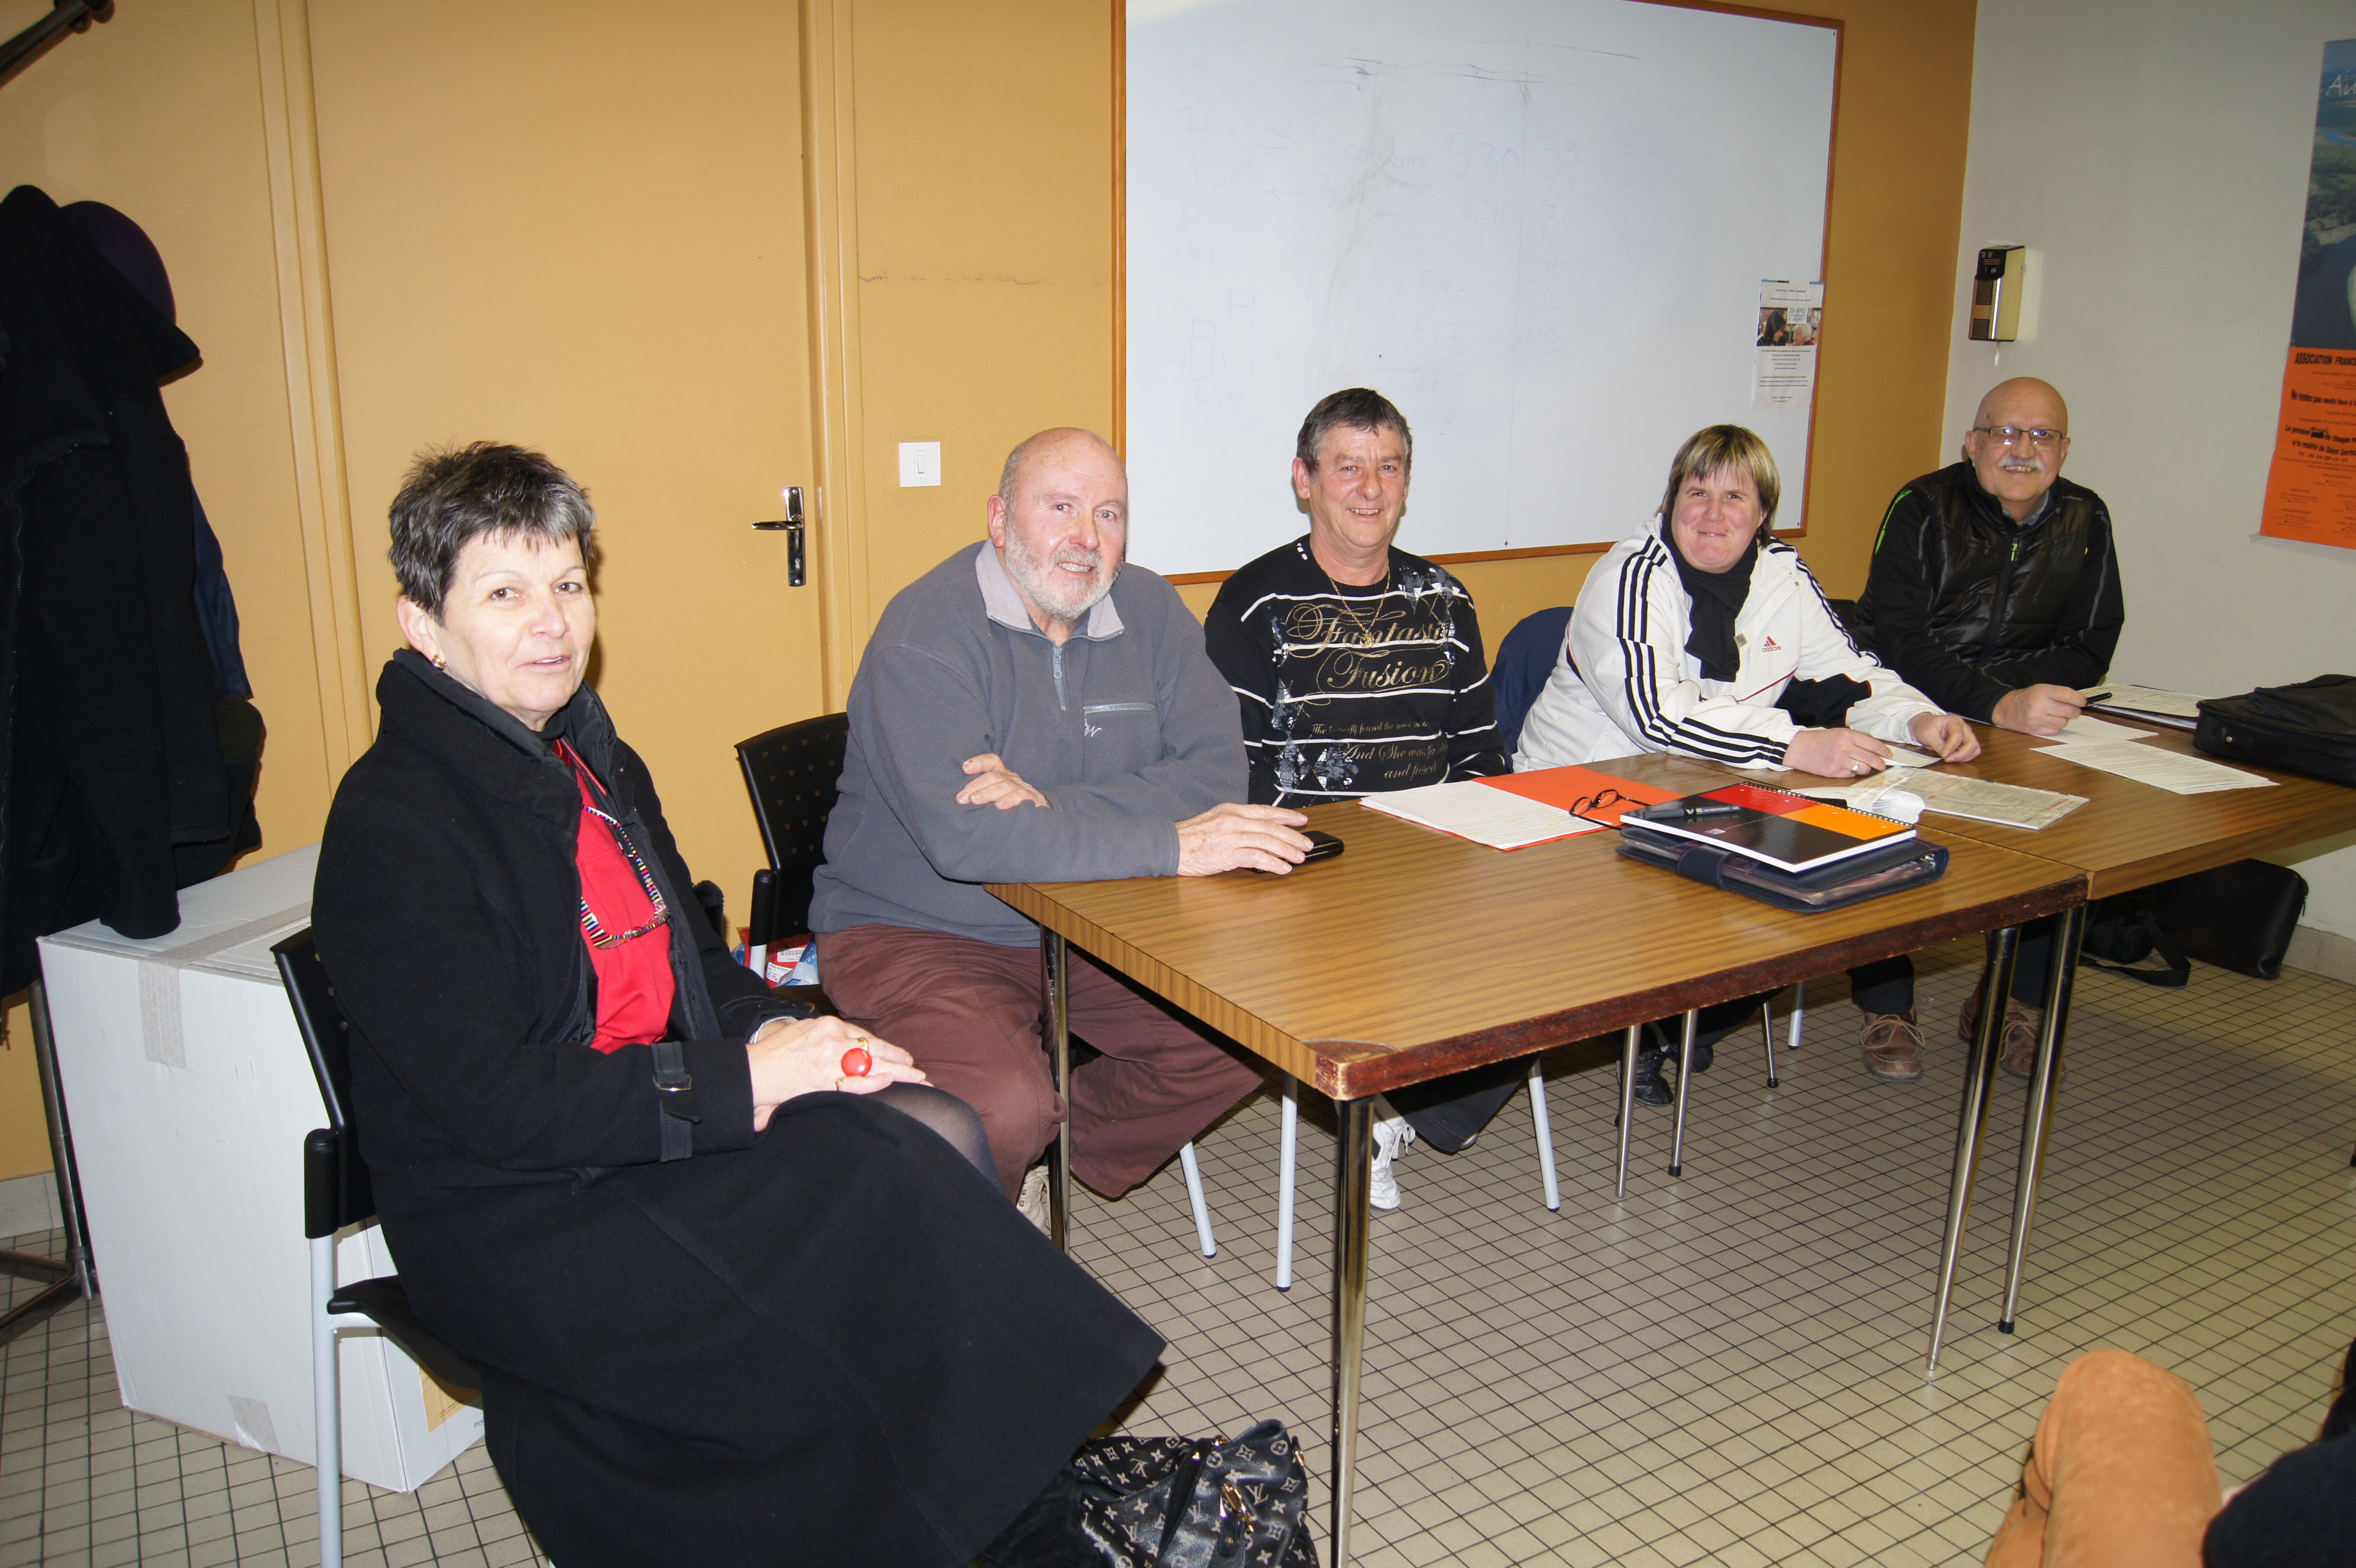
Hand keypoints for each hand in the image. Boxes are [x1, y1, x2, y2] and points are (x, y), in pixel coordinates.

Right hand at [746, 1015, 926, 1129]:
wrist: (753, 1071)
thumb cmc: (773, 1051)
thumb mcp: (801, 1030)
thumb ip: (824, 1035)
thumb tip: (844, 1044)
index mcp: (828, 1026)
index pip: (865, 1036)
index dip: (886, 1048)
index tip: (900, 1056)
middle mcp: (833, 1041)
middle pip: (876, 1050)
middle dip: (900, 1060)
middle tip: (918, 1070)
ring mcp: (830, 1062)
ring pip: (872, 1066)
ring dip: (897, 1073)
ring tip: (917, 1079)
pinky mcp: (824, 1083)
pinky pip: (856, 1082)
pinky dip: (874, 1082)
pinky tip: (890, 1081)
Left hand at [956, 753, 1049, 809]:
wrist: (1043, 822)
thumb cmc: (1013, 811)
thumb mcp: (997, 800)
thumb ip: (983, 796)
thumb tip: (961, 800)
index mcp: (1004, 776)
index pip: (992, 762)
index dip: (979, 762)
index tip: (965, 768)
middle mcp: (1013, 779)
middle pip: (994, 776)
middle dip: (975, 785)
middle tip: (962, 798)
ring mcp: (1024, 788)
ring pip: (1005, 786)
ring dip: (988, 793)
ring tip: (975, 800)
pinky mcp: (1034, 799)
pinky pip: (1021, 796)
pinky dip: (1010, 800)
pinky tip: (999, 805)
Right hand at [1175, 802, 1312, 874]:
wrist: (1169, 846)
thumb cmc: (1190, 837)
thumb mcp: (1215, 820)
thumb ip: (1236, 822)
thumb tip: (1258, 830)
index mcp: (1231, 810)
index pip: (1265, 811)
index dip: (1286, 816)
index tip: (1301, 820)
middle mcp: (1233, 821)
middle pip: (1271, 827)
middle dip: (1292, 836)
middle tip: (1307, 844)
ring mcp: (1231, 837)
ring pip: (1267, 842)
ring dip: (1287, 850)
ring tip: (1299, 858)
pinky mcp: (1227, 854)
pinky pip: (1256, 858)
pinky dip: (1272, 863)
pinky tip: (1282, 868)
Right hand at [1781, 727, 1894, 778]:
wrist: (1799, 748)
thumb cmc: (1818, 740)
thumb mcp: (1838, 733)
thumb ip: (1855, 740)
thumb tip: (1872, 750)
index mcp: (1847, 735)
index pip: (1873, 744)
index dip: (1884, 751)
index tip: (1889, 755)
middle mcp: (1845, 748)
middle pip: (1871, 758)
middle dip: (1880, 764)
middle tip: (1882, 766)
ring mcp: (1839, 760)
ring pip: (1863, 769)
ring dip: (1867, 770)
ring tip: (1865, 768)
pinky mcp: (1834, 771)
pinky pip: (1851, 775)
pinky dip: (1852, 773)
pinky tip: (1848, 769)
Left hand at [1908, 712, 1981, 761]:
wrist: (1924, 725)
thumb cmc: (1925, 727)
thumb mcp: (1928, 735)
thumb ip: (1938, 745)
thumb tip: (1946, 756)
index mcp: (1954, 721)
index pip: (1958, 735)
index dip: (1951, 747)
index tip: (1944, 755)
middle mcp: (1964, 728)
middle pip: (1972, 743)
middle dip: (1962, 754)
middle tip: (1948, 759)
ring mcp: (1966, 735)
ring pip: (1975, 749)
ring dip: (1965, 757)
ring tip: (1950, 759)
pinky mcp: (1965, 743)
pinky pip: (1971, 752)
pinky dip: (1964, 757)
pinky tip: (1953, 758)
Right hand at [1990, 684, 2085, 735]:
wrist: (2006, 709)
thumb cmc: (2028, 697)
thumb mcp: (2042, 689)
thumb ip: (2060, 694)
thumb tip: (2081, 702)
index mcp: (2042, 691)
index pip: (2068, 695)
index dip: (2079, 699)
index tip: (2082, 701)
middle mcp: (2039, 704)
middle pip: (2070, 711)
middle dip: (2073, 710)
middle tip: (2069, 708)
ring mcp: (2036, 718)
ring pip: (2064, 722)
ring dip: (2063, 719)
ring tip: (2056, 715)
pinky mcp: (2035, 729)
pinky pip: (2056, 730)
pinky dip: (2056, 727)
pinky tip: (2049, 721)